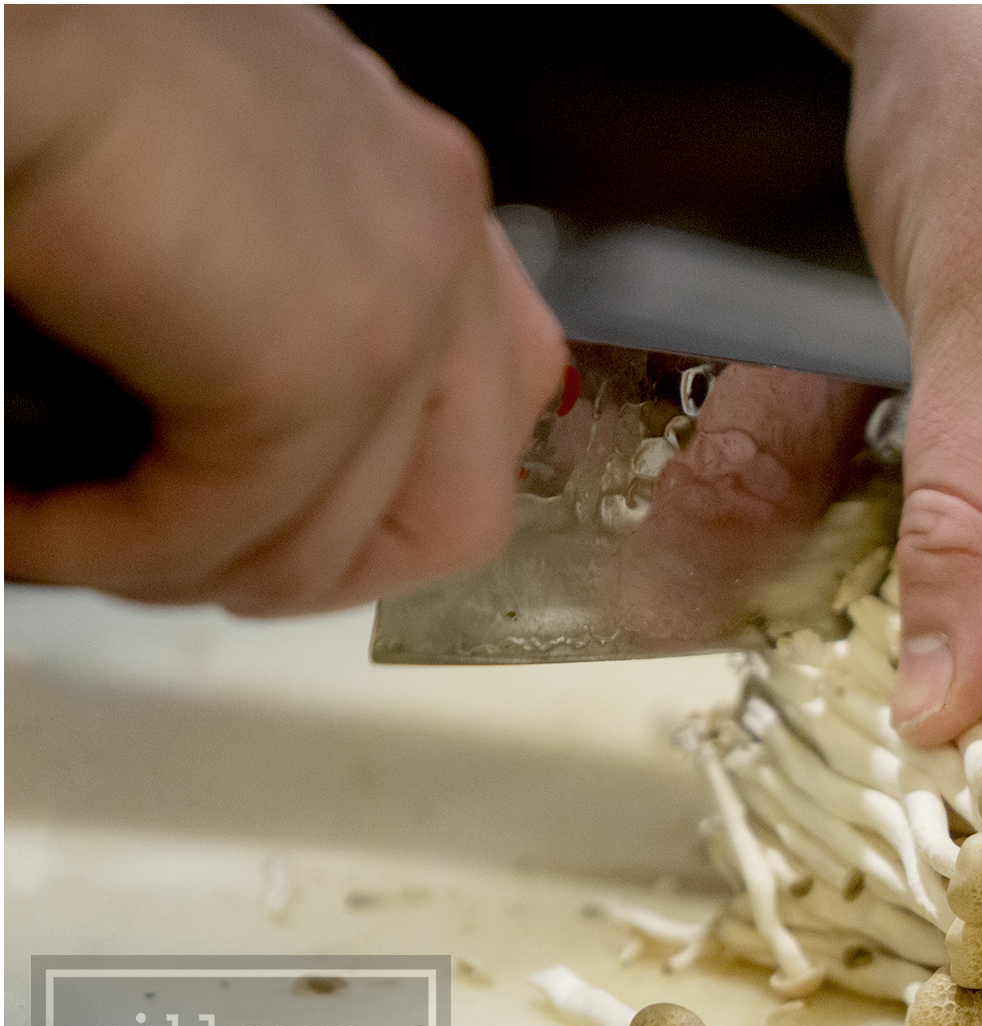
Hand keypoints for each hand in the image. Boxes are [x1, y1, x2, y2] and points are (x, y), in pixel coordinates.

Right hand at [4, 6, 565, 615]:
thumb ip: (270, 281)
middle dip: (314, 574)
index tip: (271, 520)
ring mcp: (399, 298)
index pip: (492, 396)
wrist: (1, 16)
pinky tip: (31, 525)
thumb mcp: (213, 173)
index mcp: (420, 186)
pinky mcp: (317, 362)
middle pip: (461, 504)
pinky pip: (225, 529)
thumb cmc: (64, 65)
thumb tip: (222, 417)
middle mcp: (439, 231)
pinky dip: (107, 552)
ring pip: (331, 544)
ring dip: (187, 570)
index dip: (384, 499)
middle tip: (188, 570)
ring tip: (73, 544)